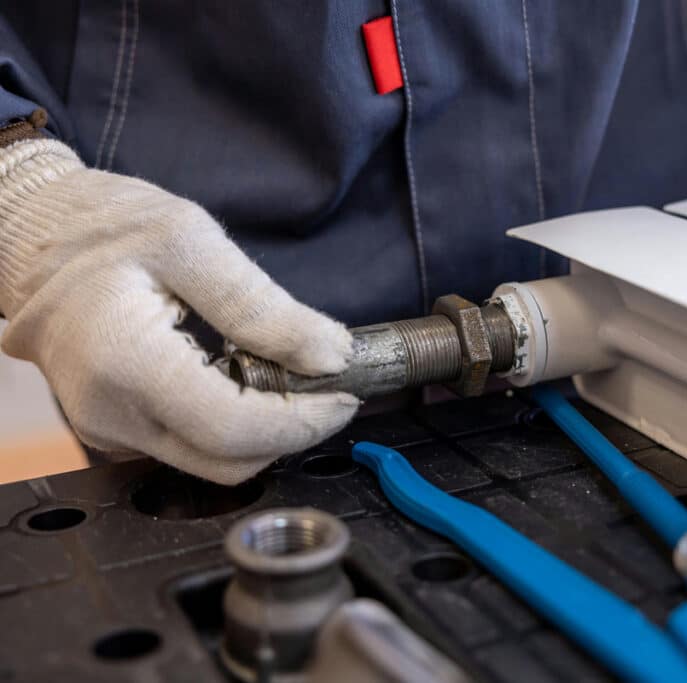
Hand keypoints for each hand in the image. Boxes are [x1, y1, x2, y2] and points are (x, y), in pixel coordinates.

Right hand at [0, 139, 357, 483]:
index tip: (343, 394)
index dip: (302, 422)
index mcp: (126, 364)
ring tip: (290, 377)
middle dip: (292, 432)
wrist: (30, 234)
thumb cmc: (102, 225)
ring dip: (265, 431)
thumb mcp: (191, 241)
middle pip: (228, 463)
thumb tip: (329, 356)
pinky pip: (188, 445)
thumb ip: (264, 306)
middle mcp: (110, 414)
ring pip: (211, 463)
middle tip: (327, 387)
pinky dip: (232, 425)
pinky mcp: (113, 428)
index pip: (234, 430)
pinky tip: (247, 380)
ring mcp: (107, 428)